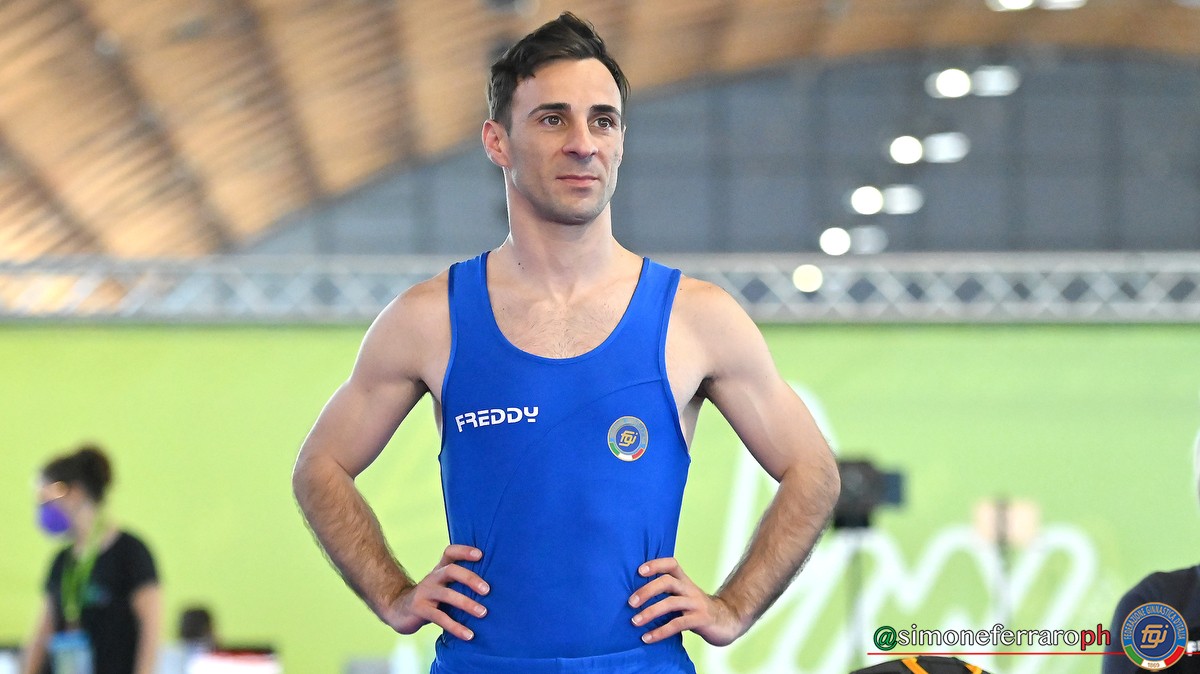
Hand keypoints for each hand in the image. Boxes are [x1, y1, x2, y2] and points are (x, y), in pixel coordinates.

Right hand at [383, 544, 488, 640]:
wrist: (399, 610)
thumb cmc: (431, 597)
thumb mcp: (443, 586)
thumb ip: (460, 583)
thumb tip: (494, 587)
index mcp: (440, 569)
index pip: (450, 552)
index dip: (464, 551)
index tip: (480, 554)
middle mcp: (432, 578)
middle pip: (451, 570)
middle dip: (470, 578)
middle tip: (487, 590)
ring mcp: (425, 593)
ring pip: (447, 595)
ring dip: (467, 604)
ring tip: (483, 613)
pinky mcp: (420, 610)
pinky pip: (440, 618)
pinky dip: (456, 627)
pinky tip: (469, 635)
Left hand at [628, 557, 746, 646]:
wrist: (727, 621)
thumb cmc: (697, 609)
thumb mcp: (684, 596)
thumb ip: (667, 593)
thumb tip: (636, 597)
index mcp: (685, 581)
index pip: (671, 564)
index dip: (655, 564)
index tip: (639, 571)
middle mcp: (690, 589)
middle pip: (667, 581)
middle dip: (647, 591)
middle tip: (631, 602)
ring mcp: (696, 604)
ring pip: (670, 603)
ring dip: (650, 612)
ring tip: (635, 621)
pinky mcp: (700, 620)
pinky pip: (677, 624)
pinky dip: (660, 632)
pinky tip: (647, 638)